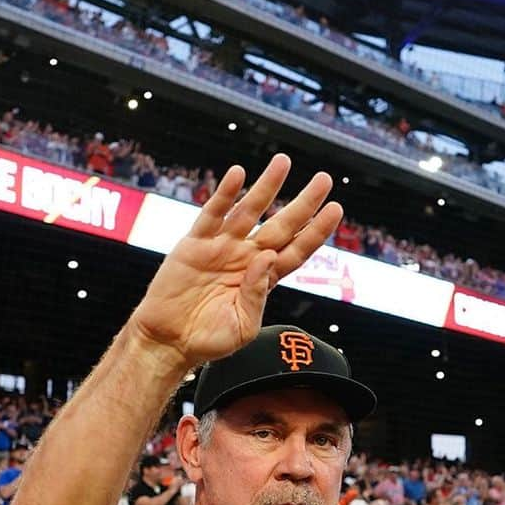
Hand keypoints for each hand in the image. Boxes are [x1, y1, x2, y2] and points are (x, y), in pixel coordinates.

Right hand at [131, 155, 341, 367]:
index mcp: (263, 279)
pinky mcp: (195, 244)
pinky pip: (212, 214)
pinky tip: (238, 174)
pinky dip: (225, 194)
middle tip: (324, 180)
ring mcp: (222, 248)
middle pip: (282, 225)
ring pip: (250, 211)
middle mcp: (246, 258)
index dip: (316, 231)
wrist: (169, 341)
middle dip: (304, 203)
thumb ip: (257, 294)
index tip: (335, 210)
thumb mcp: (242, 326)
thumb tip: (269, 258)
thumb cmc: (208, 339)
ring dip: (267, 187)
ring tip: (283, 163)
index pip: (296, 250)